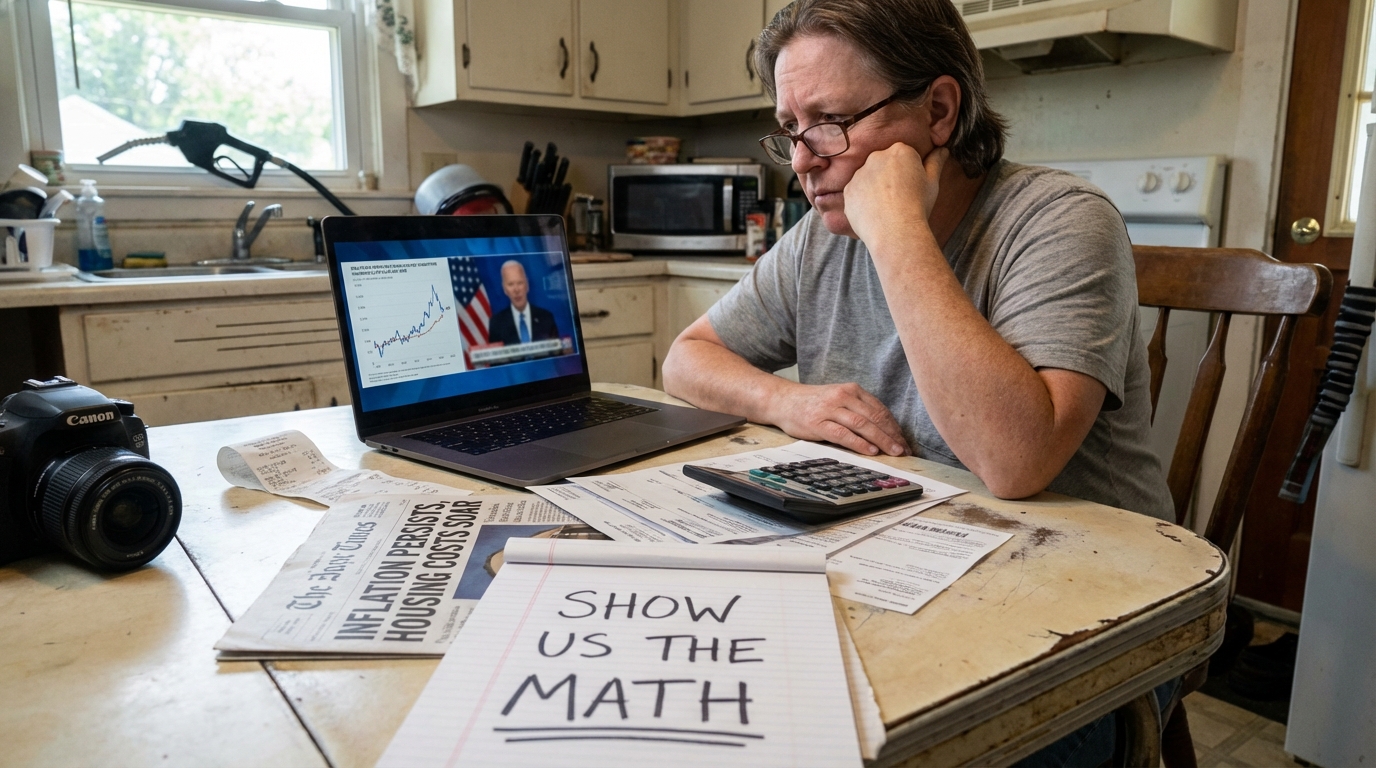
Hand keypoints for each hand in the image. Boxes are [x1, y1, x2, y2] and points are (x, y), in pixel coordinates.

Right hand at [762, 381, 908, 456]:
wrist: (783, 400)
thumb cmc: (813, 403)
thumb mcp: (839, 399)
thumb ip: (858, 410)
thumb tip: (883, 431)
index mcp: (852, 390)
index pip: (880, 410)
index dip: (894, 428)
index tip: (904, 442)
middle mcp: (843, 396)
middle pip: (874, 417)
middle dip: (892, 436)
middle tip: (904, 451)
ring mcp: (830, 409)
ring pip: (862, 425)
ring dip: (880, 440)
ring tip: (893, 452)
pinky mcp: (818, 422)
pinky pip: (842, 433)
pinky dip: (858, 443)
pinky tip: (870, 450)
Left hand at [843, 143, 947, 245]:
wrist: (895, 232)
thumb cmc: (918, 206)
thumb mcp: (932, 182)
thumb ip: (936, 162)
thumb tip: (942, 149)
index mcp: (900, 150)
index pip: (905, 154)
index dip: (910, 171)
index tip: (912, 186)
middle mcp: (876, 157)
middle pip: (884, 163)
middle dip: (890, 175)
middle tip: (899, 197)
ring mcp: (859, 174)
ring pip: (869, 177)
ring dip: (875, 187)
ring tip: (886, 208)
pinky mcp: (848, 191)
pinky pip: (856, 192)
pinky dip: (863, 201)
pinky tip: (874, 213)